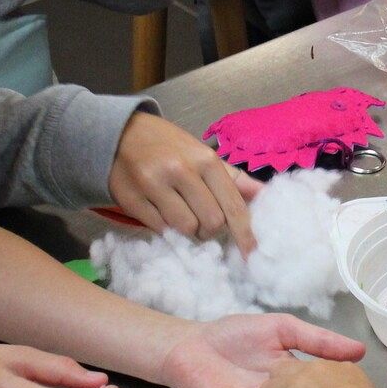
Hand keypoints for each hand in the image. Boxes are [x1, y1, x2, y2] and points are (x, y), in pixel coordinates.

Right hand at [108, 112, 261, 253]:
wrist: (121, 134)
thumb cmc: (170, 146)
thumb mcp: (203, 155)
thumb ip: (234, 178)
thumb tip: (265, 195)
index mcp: (205, 160)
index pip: (232, 205)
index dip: (244, 233)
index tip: (251, 253)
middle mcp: (181, 171)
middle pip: (211, 222)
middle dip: (211, 229)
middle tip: (203, 219)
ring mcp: (154, 185)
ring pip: (186, 228)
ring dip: (189, 230)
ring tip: (183, 215)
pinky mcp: (131, 200)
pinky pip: (159, 229)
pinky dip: (166, 227)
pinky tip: (162, 212)